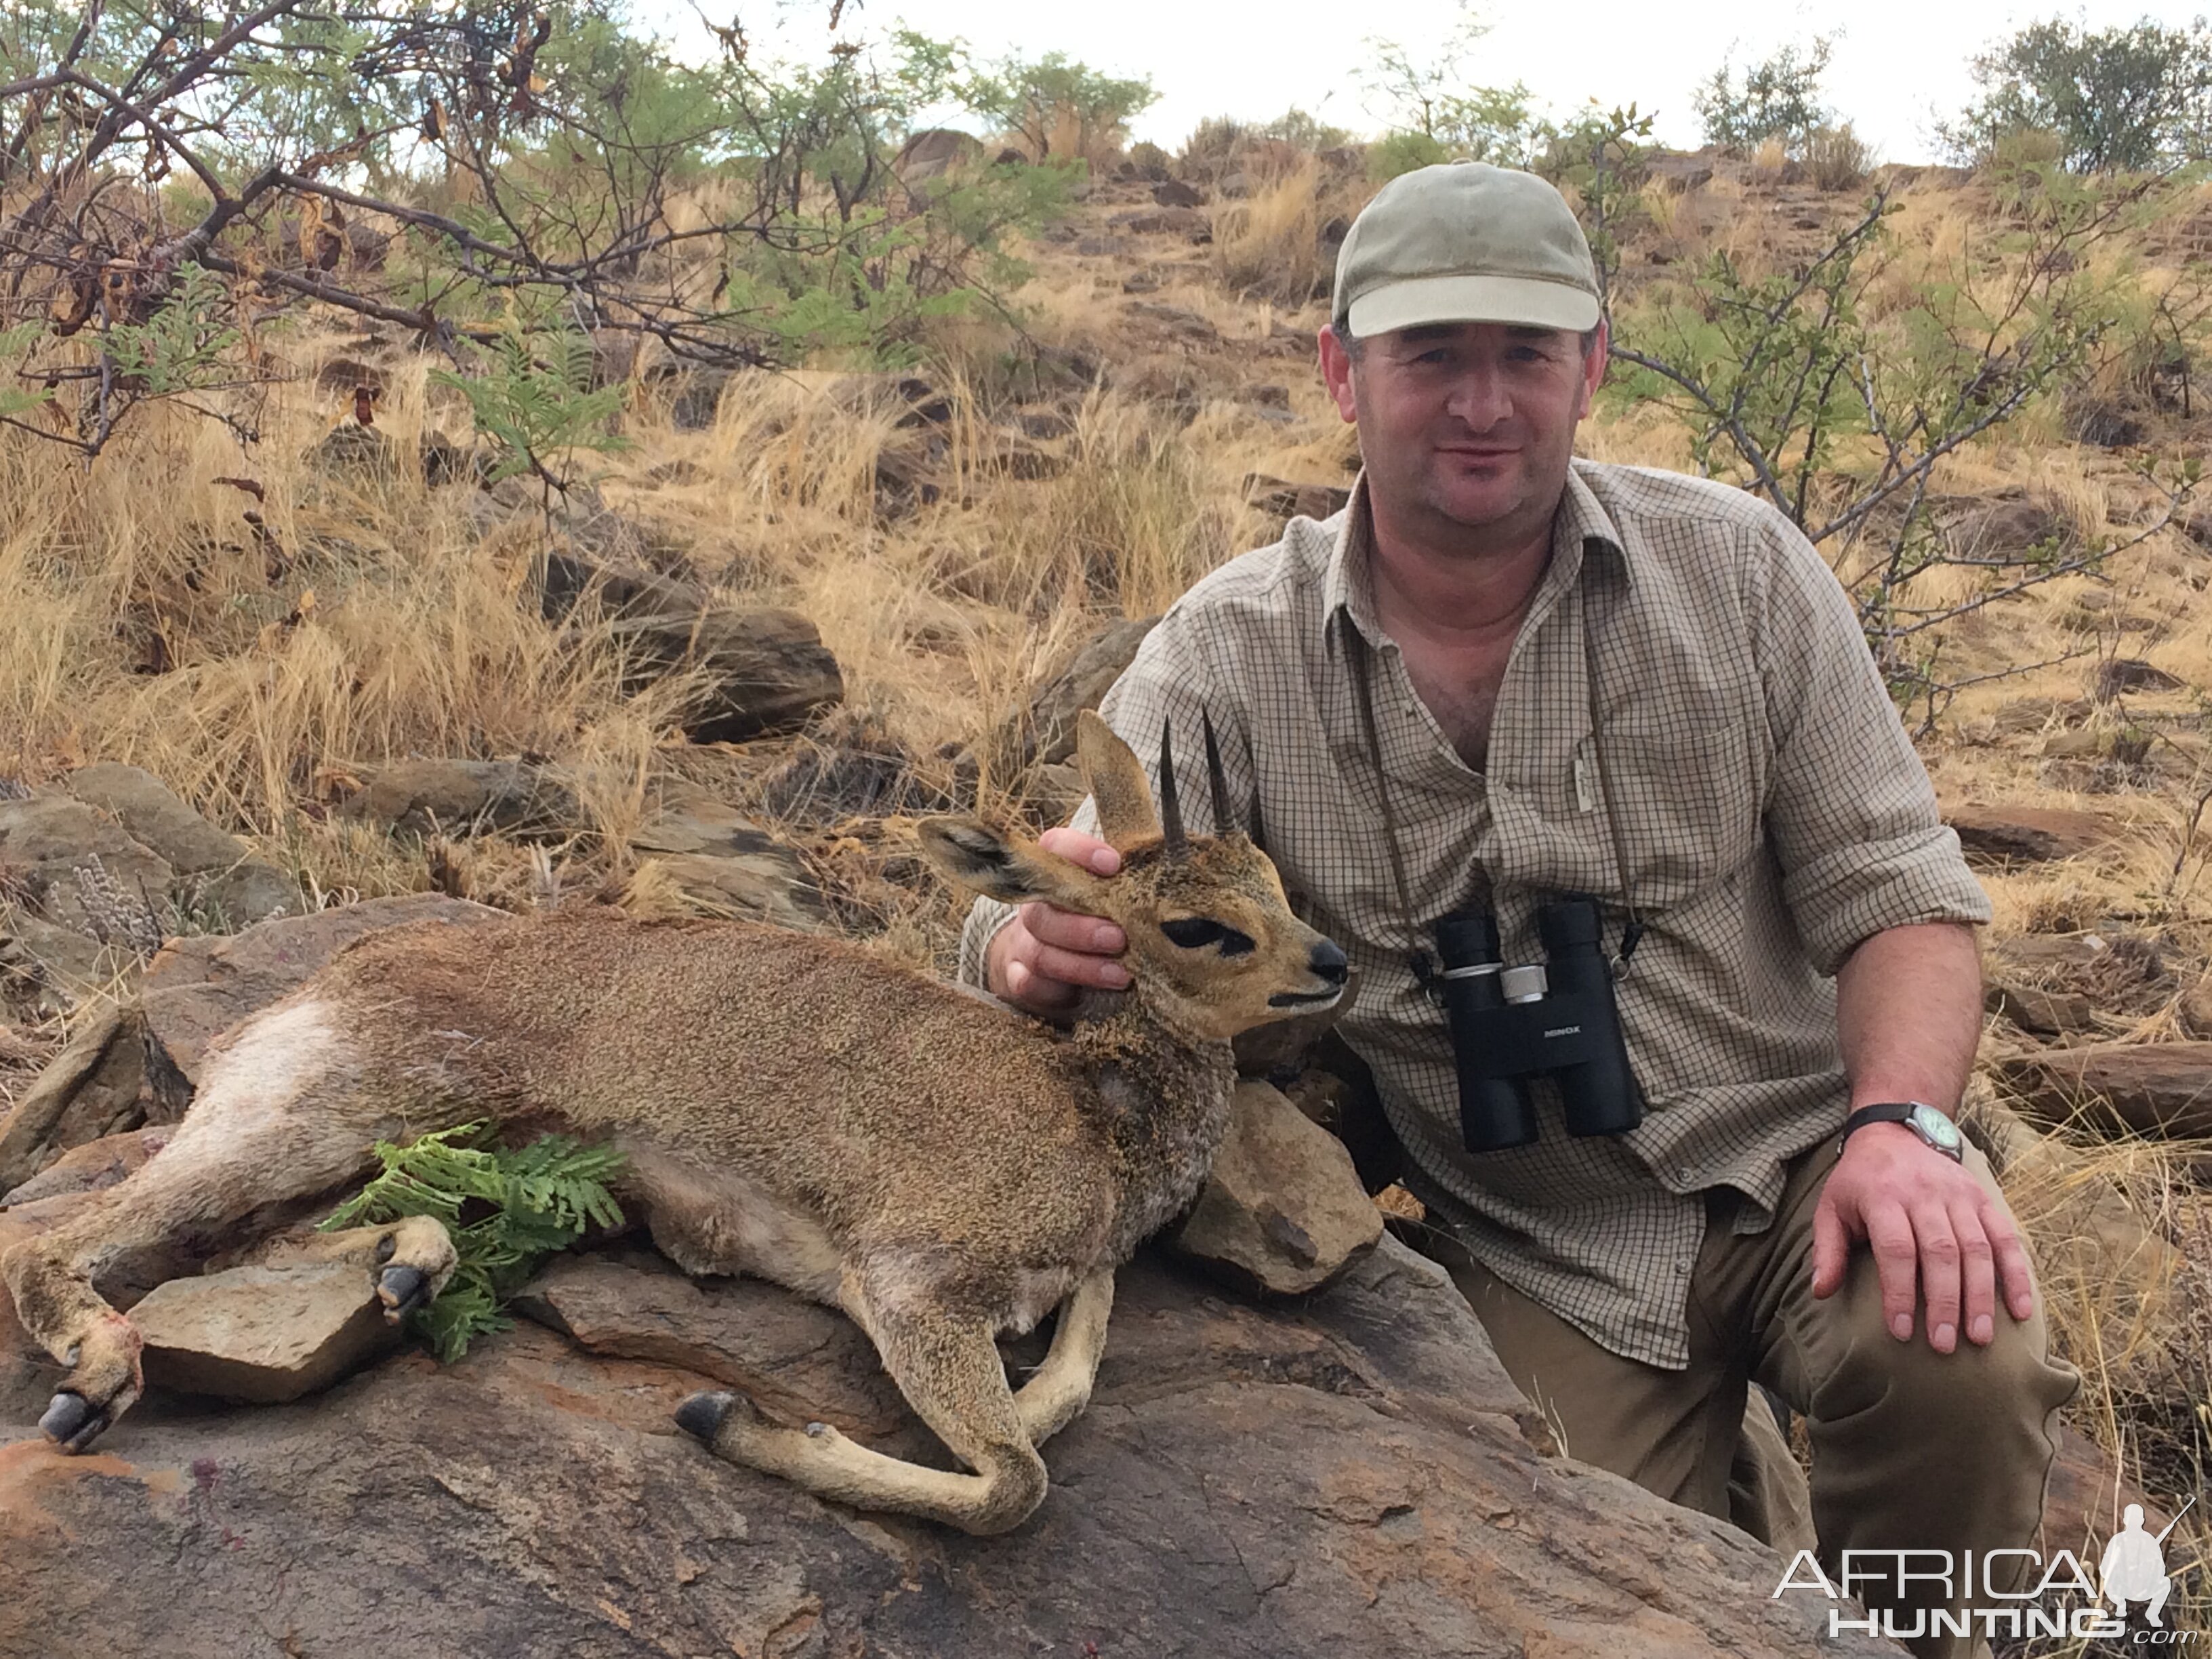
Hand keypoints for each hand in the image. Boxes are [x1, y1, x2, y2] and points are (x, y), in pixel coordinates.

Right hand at [984, 827, 1126, 1015]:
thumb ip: (1131, 882)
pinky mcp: (1023, 980)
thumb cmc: (1095, 918)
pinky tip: (1085, 995)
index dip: (1080, 852)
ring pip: (1040, 952)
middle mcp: (1034, 906)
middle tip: (1120, 938)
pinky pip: (1027, 984)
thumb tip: (1180, 870)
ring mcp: (1024, 944)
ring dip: (1081, 964)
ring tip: (1120, 974)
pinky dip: (1055, 989)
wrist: (1048, 965)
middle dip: (1082, 926)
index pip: (1055, 847)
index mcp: (1054, 874)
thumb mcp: (1111, 895)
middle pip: (1042, 910)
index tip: (1113, 864)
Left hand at [1810, 1121, 2036, 1353]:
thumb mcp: (1831, 1208)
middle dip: (1945, 1302)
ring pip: (1977, 1248)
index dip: (1899, 1292)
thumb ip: (1828, 1250)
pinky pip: (2006, 1237)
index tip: (1902, 1332)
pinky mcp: (1983, 1198)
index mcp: (1883, 1196)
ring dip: (1982, 1296)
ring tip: (1980, 1337)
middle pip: (1941, 1252)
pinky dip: (2017, 1274)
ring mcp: (1959, 1195)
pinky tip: (2021, 1310)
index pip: (1896, 1249)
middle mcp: (1925, 1194)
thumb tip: (1821, 1292)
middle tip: (1945, 1345)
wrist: (1895, 1133)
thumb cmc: (1859, 1182)